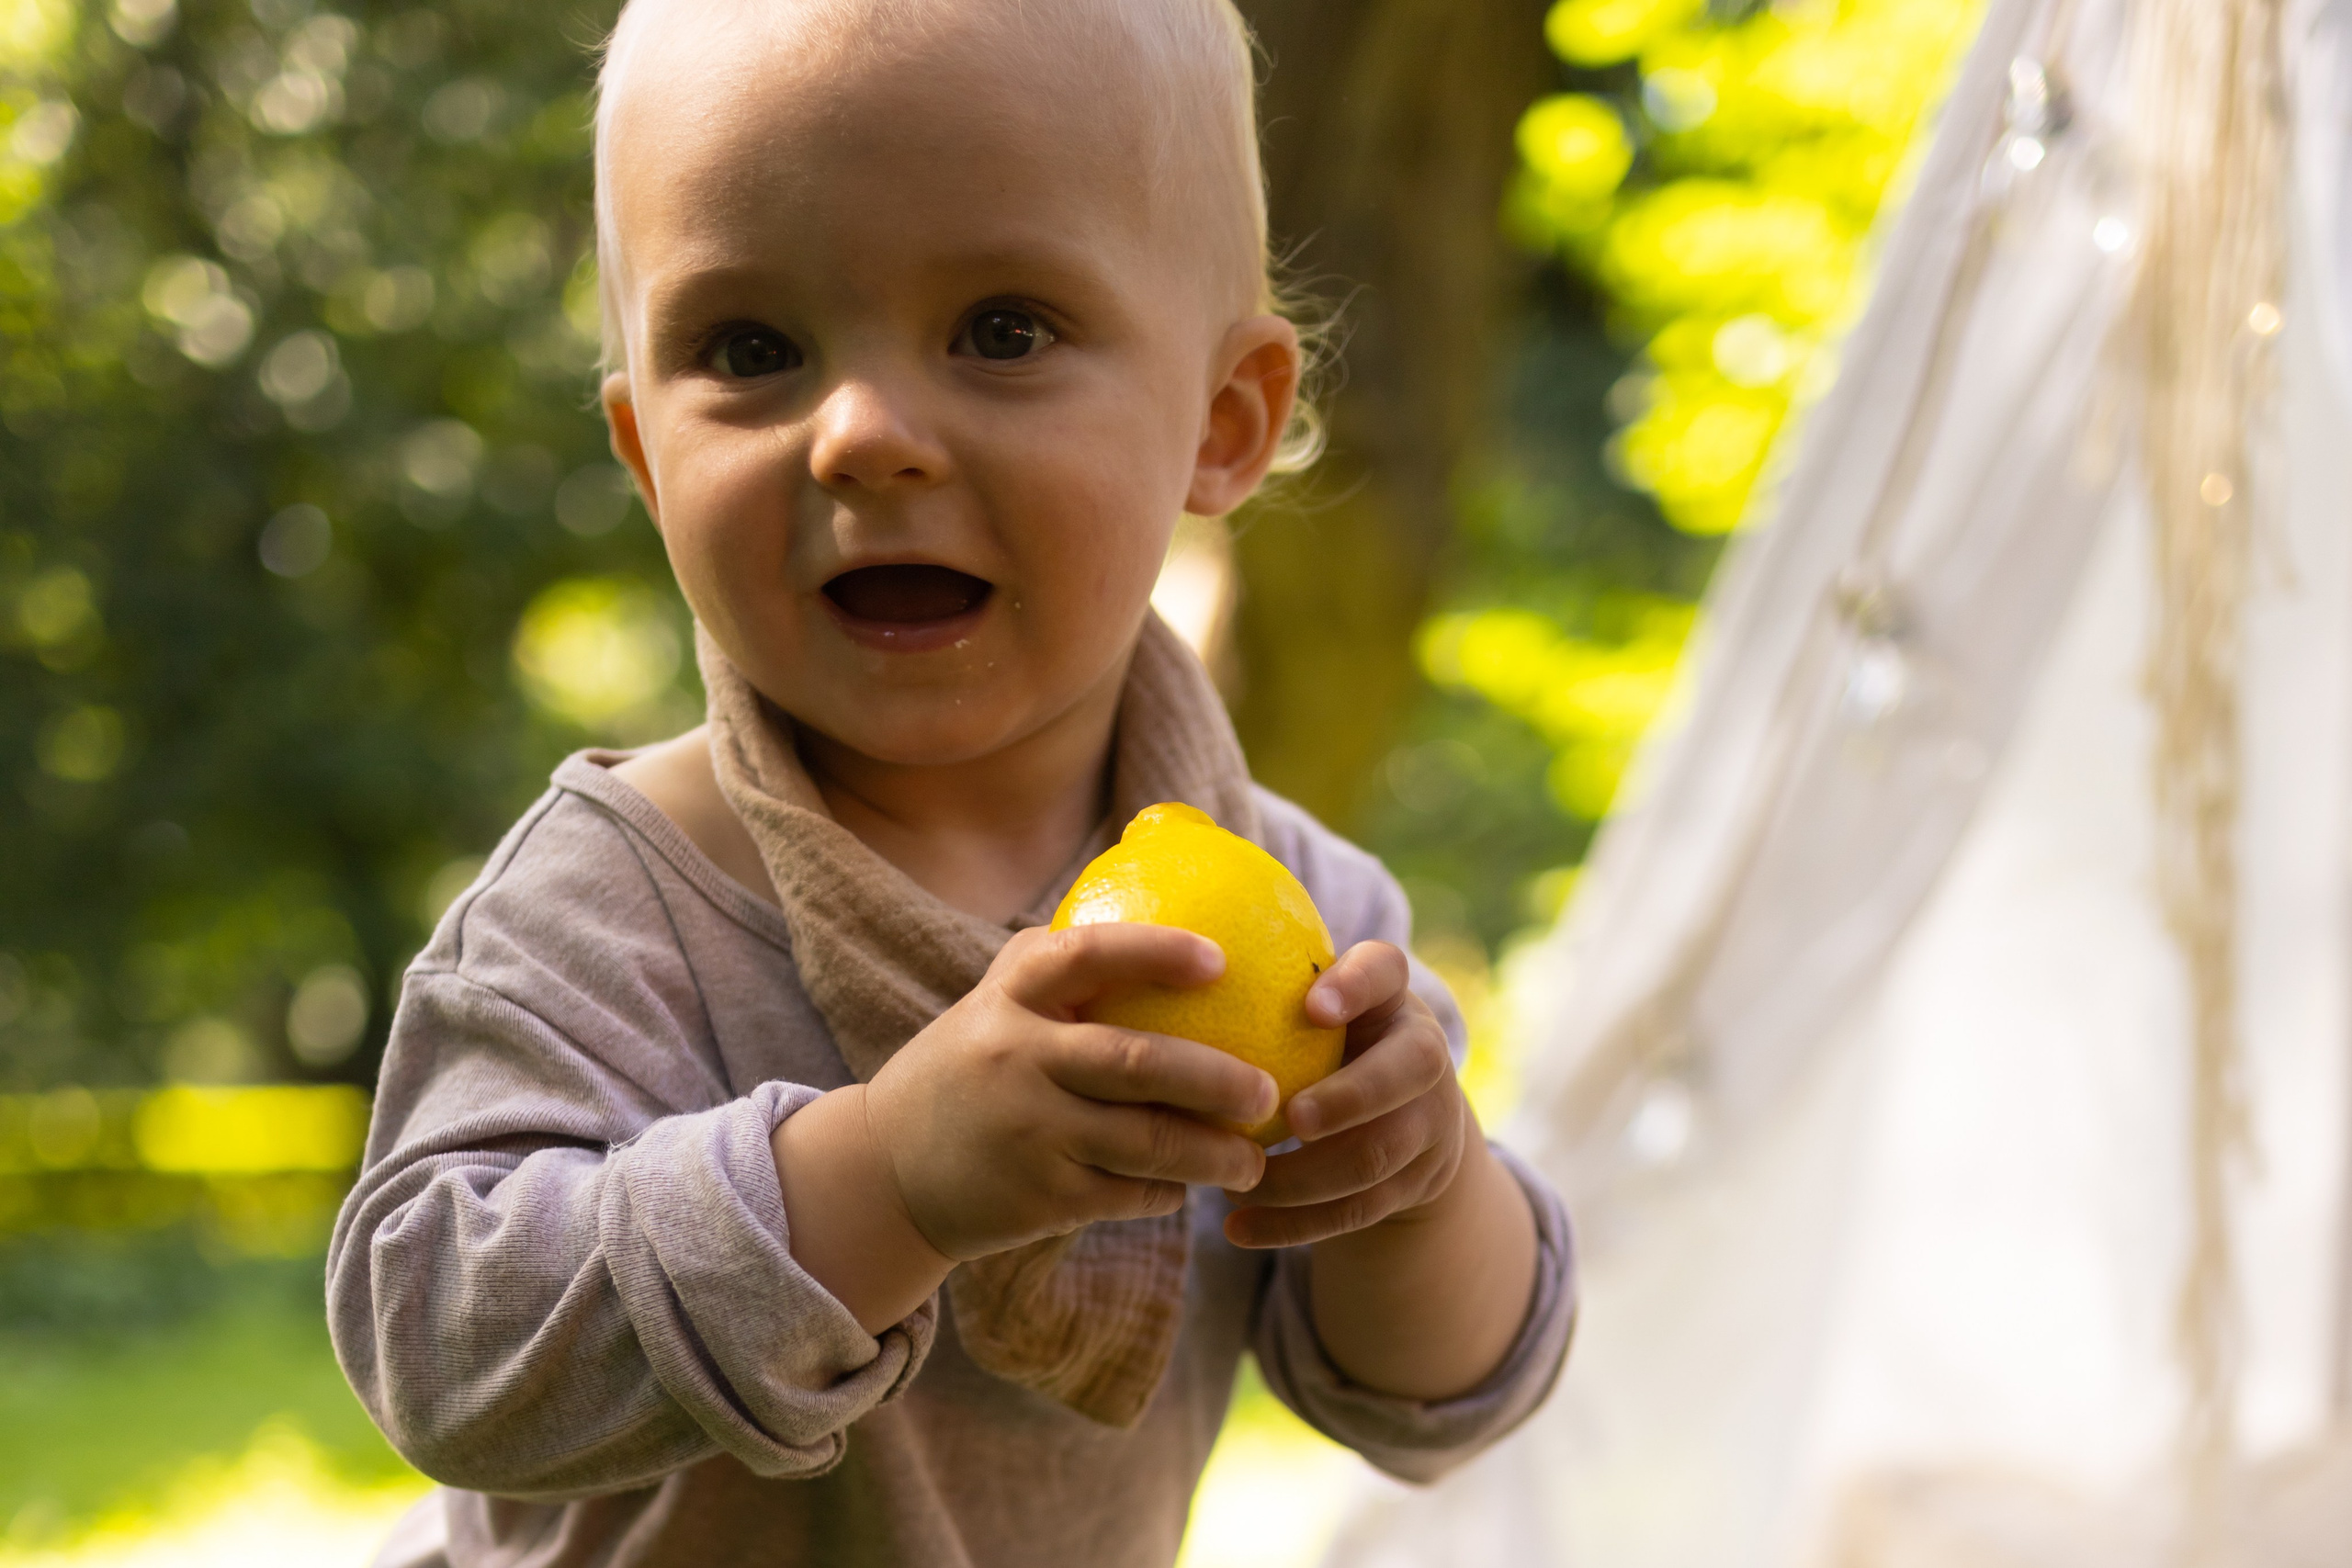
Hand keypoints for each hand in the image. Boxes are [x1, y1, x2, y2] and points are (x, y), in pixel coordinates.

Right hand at [862, 923, 1274, 1262]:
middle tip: (1268, 1089)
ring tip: (1255, 1158)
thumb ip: (1068, 960)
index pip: (1086, 956)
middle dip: (1215, 1078)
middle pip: (1136, 1063)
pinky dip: (1169, 1190)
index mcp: (1010, 995)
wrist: (884, 1168)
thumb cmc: (976, 1066)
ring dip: (1215, 1153)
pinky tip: (1191, 1185)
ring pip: (1146, 1143)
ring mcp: (1027, 1131)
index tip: (1219, 959)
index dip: (1155, 953)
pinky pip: (1128, 1193)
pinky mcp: (1039, 1197)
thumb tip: (1160, 860)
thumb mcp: (1000, 1001)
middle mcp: (1016, 1057)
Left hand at [1222, 941, 1467, 1249]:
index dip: (1356, 986)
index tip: (1313, 1006)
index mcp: (1390, 996)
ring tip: (1236, 1184)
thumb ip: (1254, 977)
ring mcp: (1430, 1123)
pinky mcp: (1416, 1183)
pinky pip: (1359, 1211)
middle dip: (1350, 1097)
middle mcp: (1424, 1052)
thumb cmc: (1317, 1044)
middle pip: (1409, 1072)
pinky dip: (1295, 1224)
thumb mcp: (1307, 1003)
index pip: (1386, 970)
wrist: (1402, 1118)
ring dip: (1305, 1177)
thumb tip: (1141, 925)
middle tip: (1290, 1118)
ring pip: (1379, 1155)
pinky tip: (1235, 1228)